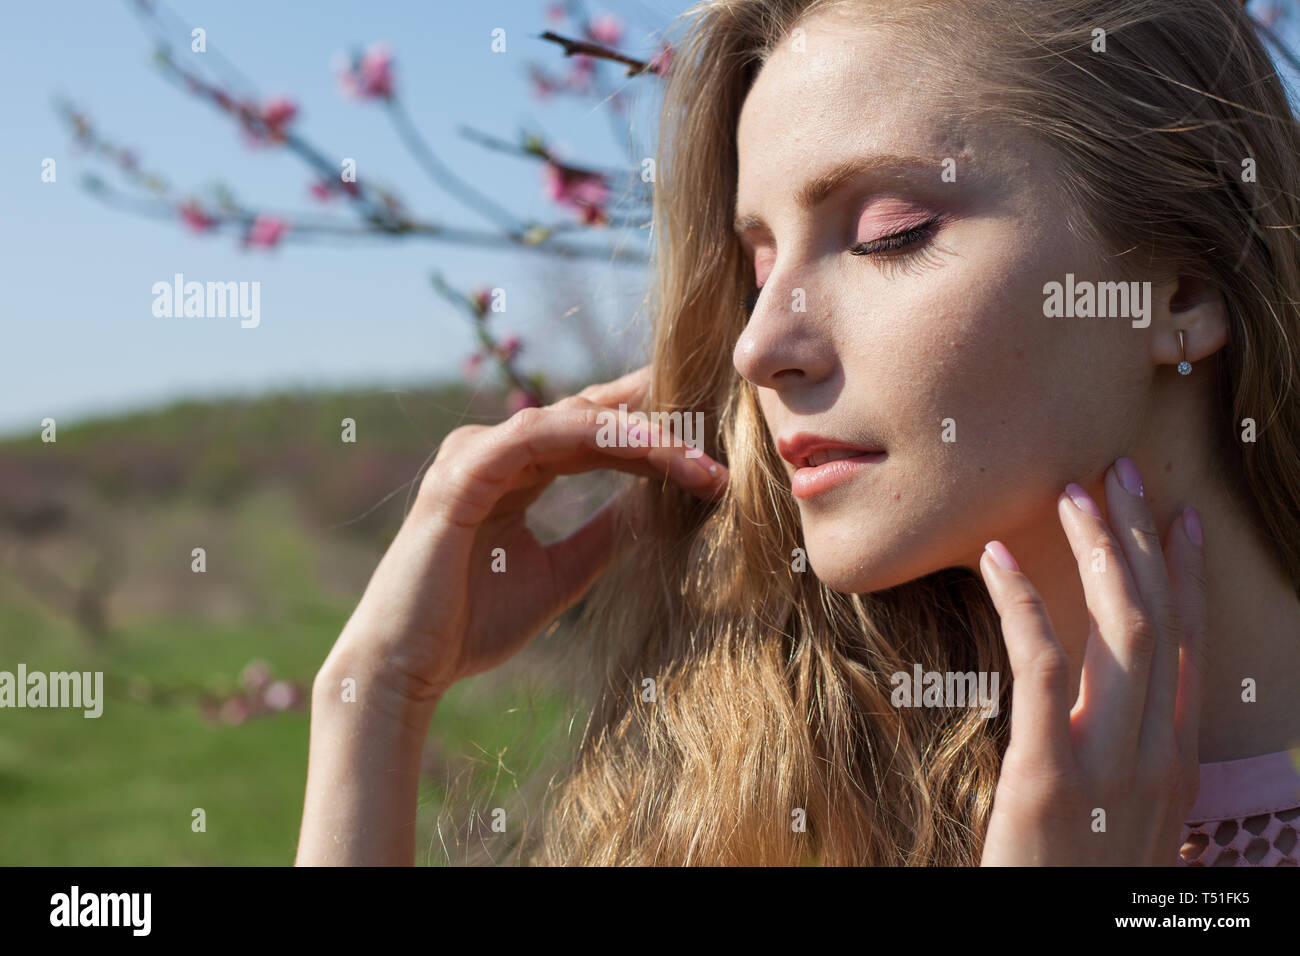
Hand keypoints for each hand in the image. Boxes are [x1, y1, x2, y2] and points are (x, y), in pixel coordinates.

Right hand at [323, 365, 727, 708]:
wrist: (407, 666)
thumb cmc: (473, 625)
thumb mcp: (563, 573)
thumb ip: (605, 533)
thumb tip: (662, 507)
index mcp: (514, 470)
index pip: (592, 432)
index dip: (651, 433)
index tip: (710, 448)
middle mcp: (494, 450)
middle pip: (589, 415)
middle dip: (657, 422)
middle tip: (718, 434)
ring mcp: (475, 454)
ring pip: (573, 419)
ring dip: (640, 434)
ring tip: (697, 459)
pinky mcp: (463, 472)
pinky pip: (539, 436)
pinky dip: (596, 437)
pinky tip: (646, 449)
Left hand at [978, 457, 1206, 864]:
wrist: (1064, 947)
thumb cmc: (1072, 884)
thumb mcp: (1117, 824)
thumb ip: (1121, 766)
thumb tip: (1106, 716)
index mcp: (1173, 764)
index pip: (1187, 648)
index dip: (1185, 577)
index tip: (1178, 520)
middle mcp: (1157, 756)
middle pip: (1159, 621)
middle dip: (1142, 540)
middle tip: (1118, 475)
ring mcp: (1111, 765)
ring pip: (1120, 632)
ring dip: (1099, 553)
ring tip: (1072, 494)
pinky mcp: (1051, 774)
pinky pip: (1044, 668)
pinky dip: (1023, 605)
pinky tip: (997, 560)